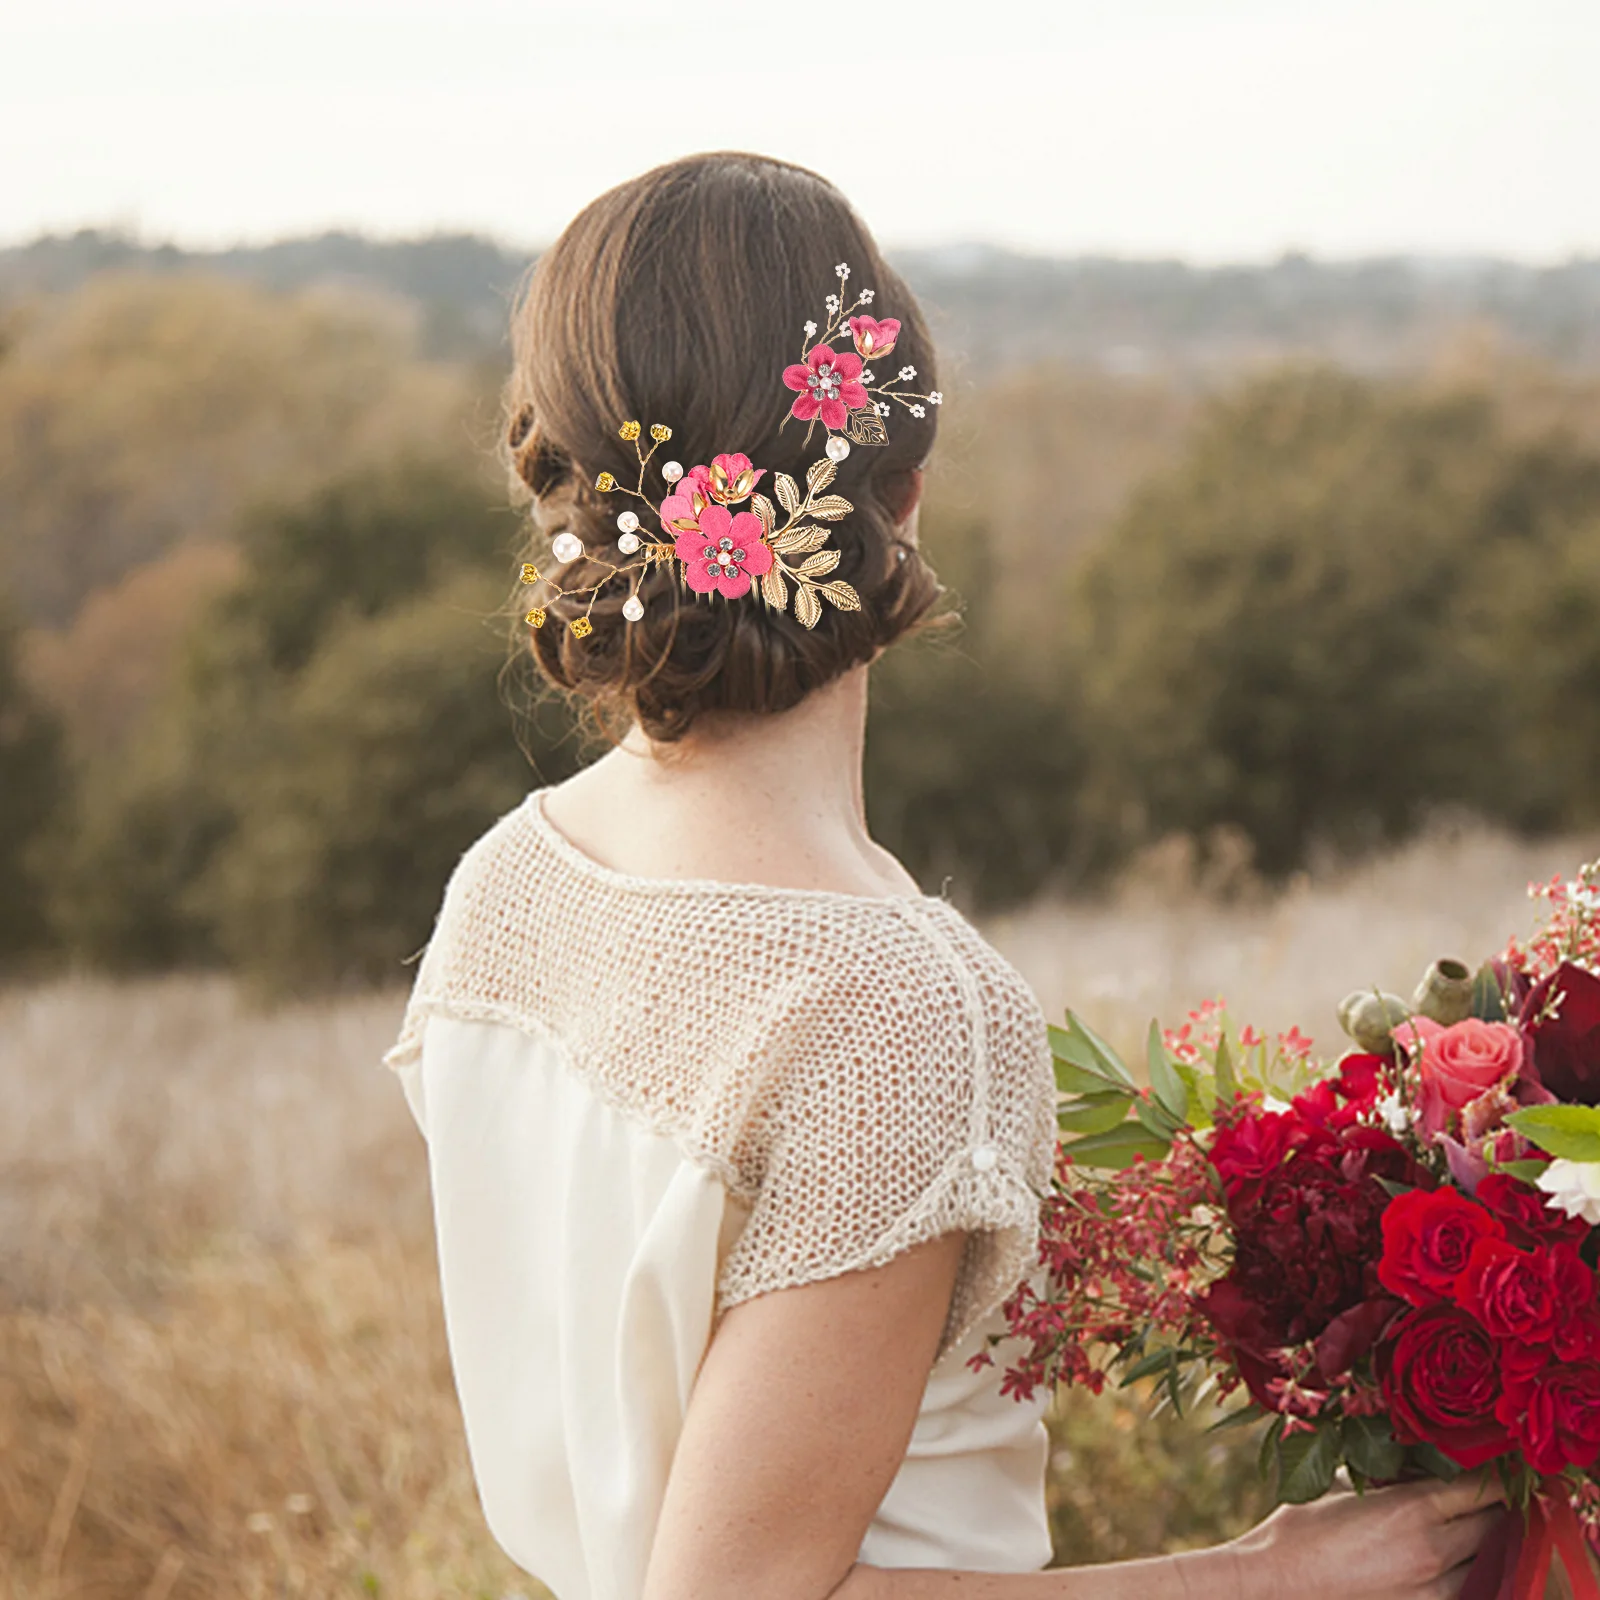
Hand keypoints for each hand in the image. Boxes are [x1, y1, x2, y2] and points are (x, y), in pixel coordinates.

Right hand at [1226, 1476, 1505, 1599]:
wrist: (1279, 1583)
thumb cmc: (1302, 1528)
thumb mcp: (1346, 1485)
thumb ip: (1389, 1477)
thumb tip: (1418, 1465)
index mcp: (1412, 1509)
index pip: (1479, 1488)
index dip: (1493, 1474)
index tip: (1498, 1464)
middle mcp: (1434, 1551)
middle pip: (1493, 1526)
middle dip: (1494, 1508)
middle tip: (1488, 1493)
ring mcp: (1434, 1591)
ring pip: (1488, 1564)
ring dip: (1485, 1544)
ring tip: (1472, 1527)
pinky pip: (1467, 1590)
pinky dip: (1468, 1574)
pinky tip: (1454, 1562)